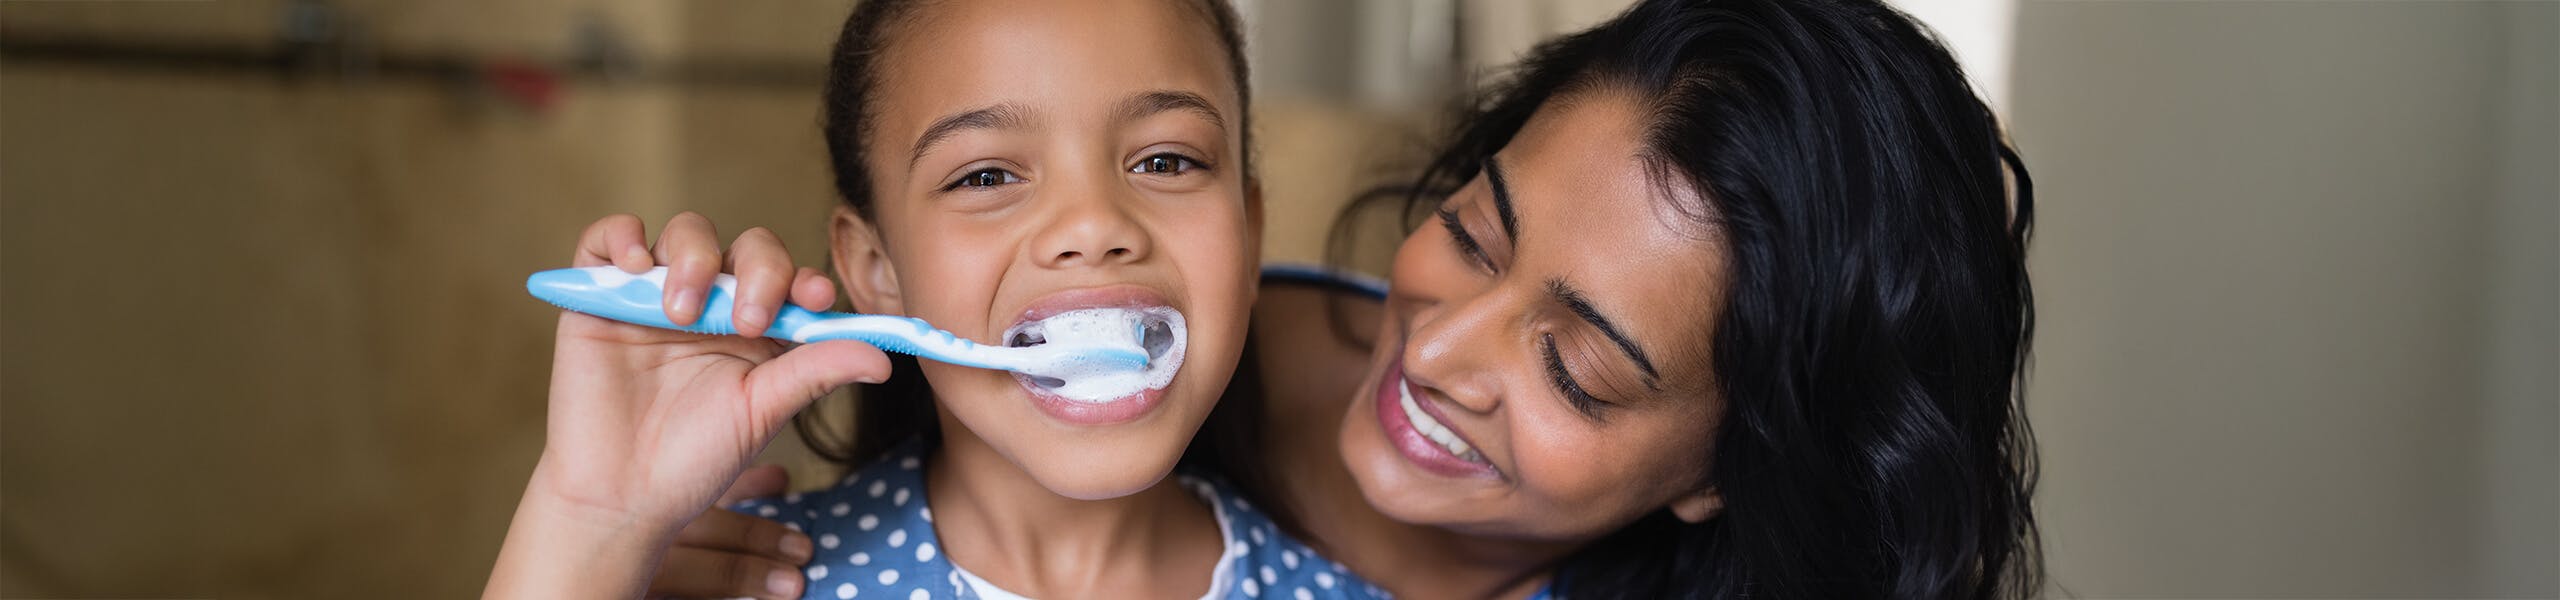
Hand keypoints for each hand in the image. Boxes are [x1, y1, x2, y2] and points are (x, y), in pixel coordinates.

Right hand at [487, 213, 886, 598]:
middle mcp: (712, 303)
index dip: (806, 280)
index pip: (790, 279)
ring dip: (695, 259)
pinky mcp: (599, 295)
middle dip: (759, 271)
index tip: (817, 300)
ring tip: (683, 314)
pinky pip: (608, 238)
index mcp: (758, 327)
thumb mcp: (764, 412)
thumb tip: (883, 358)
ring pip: (687, 233)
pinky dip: (620, 237)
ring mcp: (655, 294)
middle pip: (747, 248)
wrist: (622, 495)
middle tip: (749, 322)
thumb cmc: (696, 460)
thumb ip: (817, 372)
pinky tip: (633, 265)